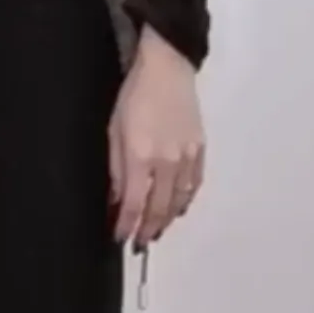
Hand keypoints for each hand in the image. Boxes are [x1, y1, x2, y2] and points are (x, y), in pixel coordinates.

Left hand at [108, 28, 205, 248]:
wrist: (167, 68)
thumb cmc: (134, 96)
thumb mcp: (113, 131)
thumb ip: (116, 169)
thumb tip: (116, 199)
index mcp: (141, 157)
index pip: (133, 204)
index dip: (126, 225)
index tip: (120, 238)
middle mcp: (166, 162)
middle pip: (158, 208)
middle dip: (147, 229)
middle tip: (139, 244)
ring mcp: (187, 157)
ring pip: (178, 201)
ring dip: (166, 220)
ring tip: (156, 231)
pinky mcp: (200, 149)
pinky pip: (194, 185)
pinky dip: (185, 201)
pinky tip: (177, 209)